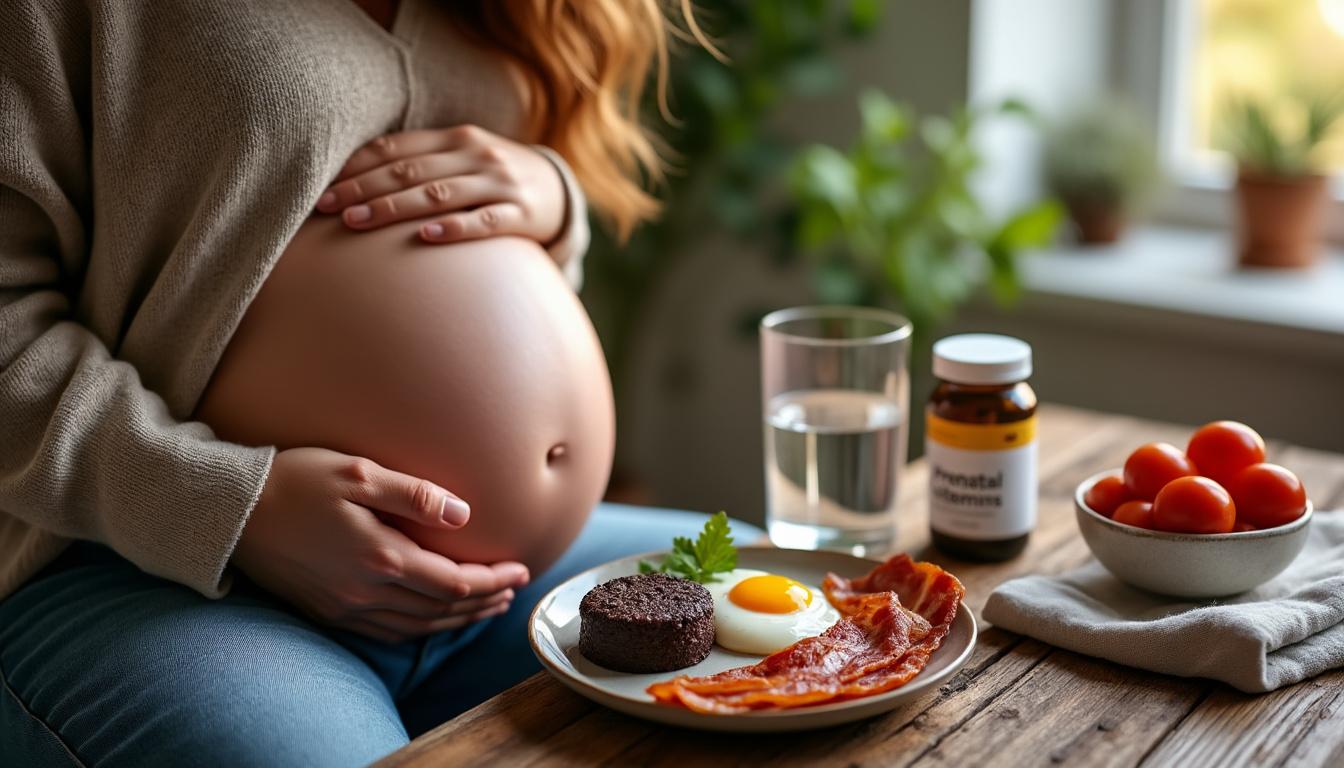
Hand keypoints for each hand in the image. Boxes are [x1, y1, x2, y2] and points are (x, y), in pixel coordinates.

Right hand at [233, 447, 529, 642]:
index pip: (455, 582)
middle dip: (482, 602)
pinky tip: (431, 617)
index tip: (520, 569)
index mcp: (382, 558)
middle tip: (510, 590)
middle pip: (441, 610)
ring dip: (455, 619)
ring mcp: (345, 606)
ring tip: (483, 606)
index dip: (492, 579)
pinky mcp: (327, 611)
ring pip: (416, 626)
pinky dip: (419, 627)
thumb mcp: (360, 473)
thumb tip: (464, 514)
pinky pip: (386, 632)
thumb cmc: (297, 480)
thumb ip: (415, 495)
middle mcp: (367, 592)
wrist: (231, 511)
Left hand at [316, 125, 566, 245]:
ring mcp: (500, 185)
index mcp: (457, 137)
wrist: (558, 192)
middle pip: (411, 171)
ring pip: (439, 195)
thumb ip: (421, 162)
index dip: (358, 166)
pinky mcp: (520, 216)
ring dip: (394, 208)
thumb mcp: (462, 159)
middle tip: (328, 207)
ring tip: (358, 222)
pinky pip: (484, 222)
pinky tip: (426, 237)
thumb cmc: (493, 178)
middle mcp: (477, 155)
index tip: (324, 187)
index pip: (398, 148)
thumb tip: (353, 177)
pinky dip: (454, 228)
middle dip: (364, 188)